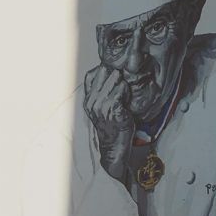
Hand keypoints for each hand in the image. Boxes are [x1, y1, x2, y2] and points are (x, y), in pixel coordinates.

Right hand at [84, 65, 133, 179]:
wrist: (114, 145)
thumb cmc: (111, 125)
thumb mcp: (100, 107)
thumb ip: (99, 91)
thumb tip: (105, 70)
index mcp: (87, 100)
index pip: (91, 74)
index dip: (104, 72)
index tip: (112, 78)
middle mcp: (92, 102)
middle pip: (104, 73)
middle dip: (115, 76)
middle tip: (121, 88)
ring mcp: (102, 106)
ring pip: (116, 80)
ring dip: (123, 86)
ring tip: (124, 97)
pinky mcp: (113, 109)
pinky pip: (122, 90)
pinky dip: (127, 93)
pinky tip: (127, 102)